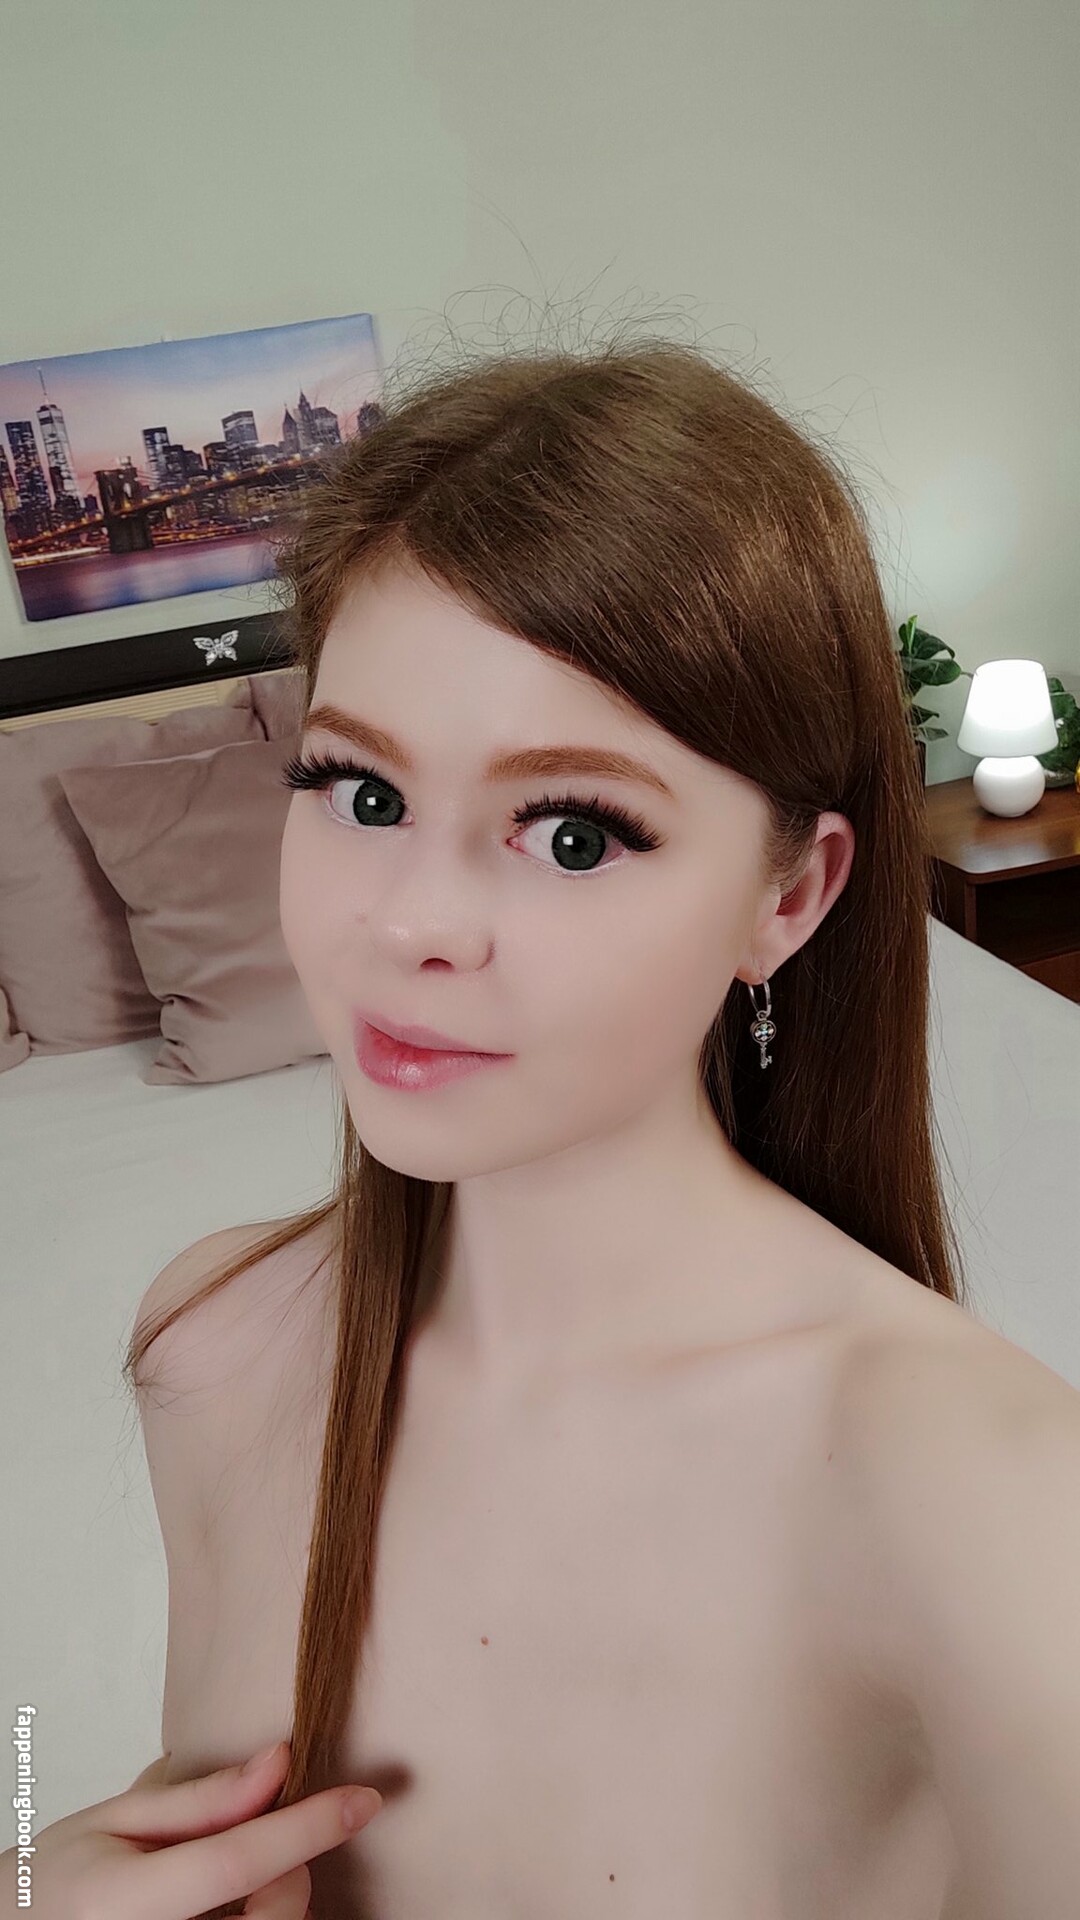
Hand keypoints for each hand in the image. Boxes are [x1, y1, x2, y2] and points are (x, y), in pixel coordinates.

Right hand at [0, 1738, 381, 1918]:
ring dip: (280, 1900)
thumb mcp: (114, 1823)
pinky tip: (236, 1905)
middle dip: (291, 1866)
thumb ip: (202, 1800)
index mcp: (124, 1904)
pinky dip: (261, 1919)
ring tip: (239, 1875)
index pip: (235, 1863)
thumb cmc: (54, 1883)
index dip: (305, 1829)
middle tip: (263, 1834)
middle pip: (272, 1913)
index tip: (362, 1800)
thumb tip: (281, 1762)